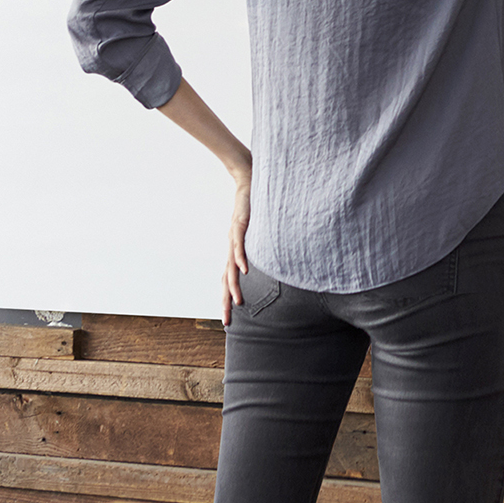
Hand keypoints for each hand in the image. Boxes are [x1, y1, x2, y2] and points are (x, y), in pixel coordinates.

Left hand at [221, 171, 250, 326]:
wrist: (249, 181)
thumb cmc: (256, 206)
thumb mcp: (261, 231)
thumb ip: (265, 245)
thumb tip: (277, 259)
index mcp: (236, 251)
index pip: (230, 279)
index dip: (229, 298)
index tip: (230, 318)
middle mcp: (233, 248)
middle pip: (226, 279)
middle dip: (226, 301)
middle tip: (227, 321)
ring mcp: (234, 237)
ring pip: (231, 267)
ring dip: (233, 285)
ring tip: (237, 301)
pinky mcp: (239, 225)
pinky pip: (239, 246)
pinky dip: (241, 259)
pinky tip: (244, 271)